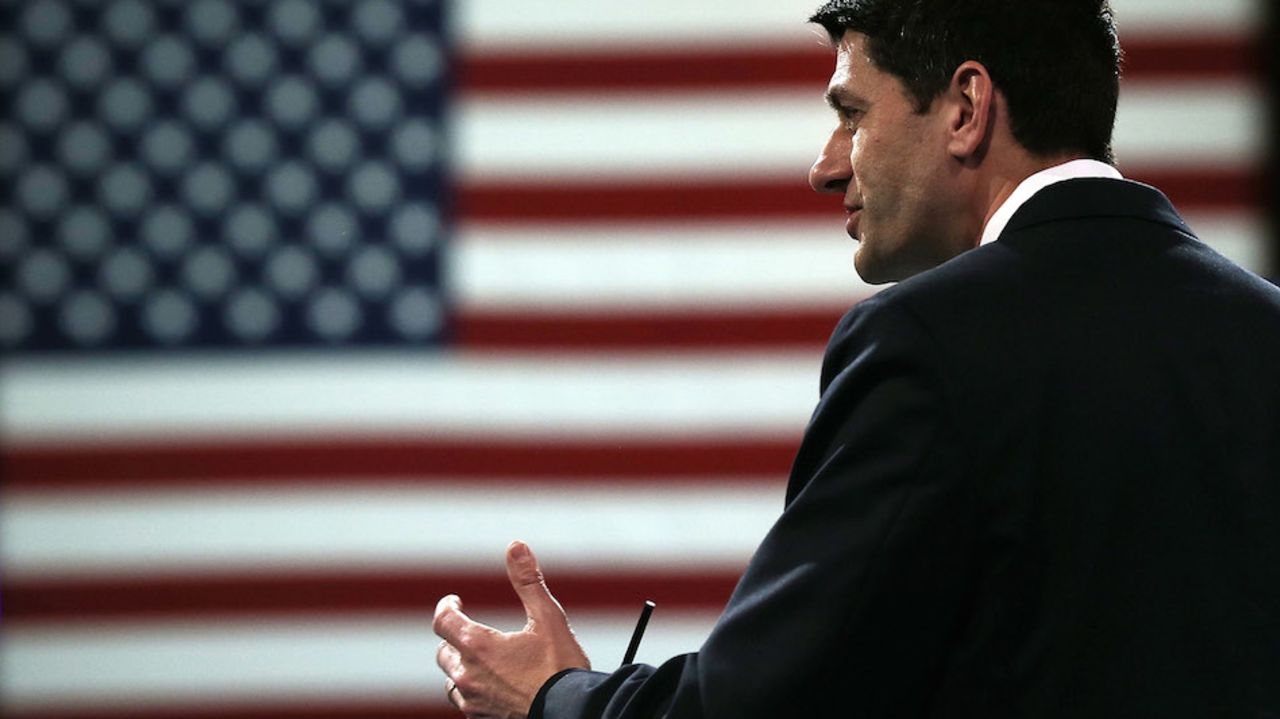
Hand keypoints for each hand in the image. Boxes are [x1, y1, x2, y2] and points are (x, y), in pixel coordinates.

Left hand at [434, 541, 590, 717]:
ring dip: (461, 668)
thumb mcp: (548, 617)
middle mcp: (468, 676)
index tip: (454, 602)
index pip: (443, 621)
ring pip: (452, 682)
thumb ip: (528, 581)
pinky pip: (466, 704)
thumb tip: (516, 548)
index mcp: (478, 646)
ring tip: (479, 661)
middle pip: (443, 652)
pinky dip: (474, 691)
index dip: (446, 607)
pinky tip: (492, 686)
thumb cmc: (560, 670)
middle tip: (469, 630)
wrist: (572, 713)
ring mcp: (474, 702)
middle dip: (454, 638)